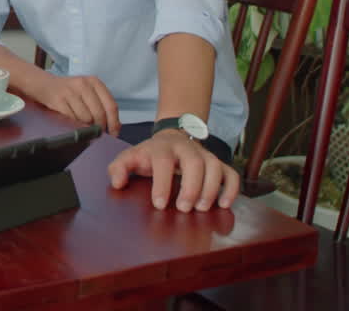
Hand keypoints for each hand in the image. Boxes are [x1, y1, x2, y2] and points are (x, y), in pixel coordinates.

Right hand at [30, 73, 118, 134]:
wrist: (44, 85)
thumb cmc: (69, 92)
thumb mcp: (87, 92)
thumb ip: (101, 105)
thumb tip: (114, 127)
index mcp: (95, 82)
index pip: (111, 105)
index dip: (114, 123)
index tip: (113, 134)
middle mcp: (84, 84)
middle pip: (99, 114)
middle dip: (99, 128)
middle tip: (97, 134)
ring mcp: (70, 92)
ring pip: (86, 118)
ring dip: (85, 127)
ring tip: (81, 125)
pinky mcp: (58, 100)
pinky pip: (71, 119)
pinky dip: (73, 125)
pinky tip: (71, 123)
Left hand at [107, 130, 239, 211]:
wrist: (171, 138)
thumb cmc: (149, 155)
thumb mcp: (130, 158)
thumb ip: (118, 168)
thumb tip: (117, 183)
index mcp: (161, 148)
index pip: (163, 162)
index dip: (162, 183)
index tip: (159, 204)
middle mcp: (186, 149)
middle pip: (194, 162)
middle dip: (191, 186)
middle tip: (183, 208)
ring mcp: (204, 155)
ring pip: (214, 166)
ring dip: (211, 189)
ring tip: (202, 209)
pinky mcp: (218, 163)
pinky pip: (231, 173)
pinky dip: (231, 188)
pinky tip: (224, 204)